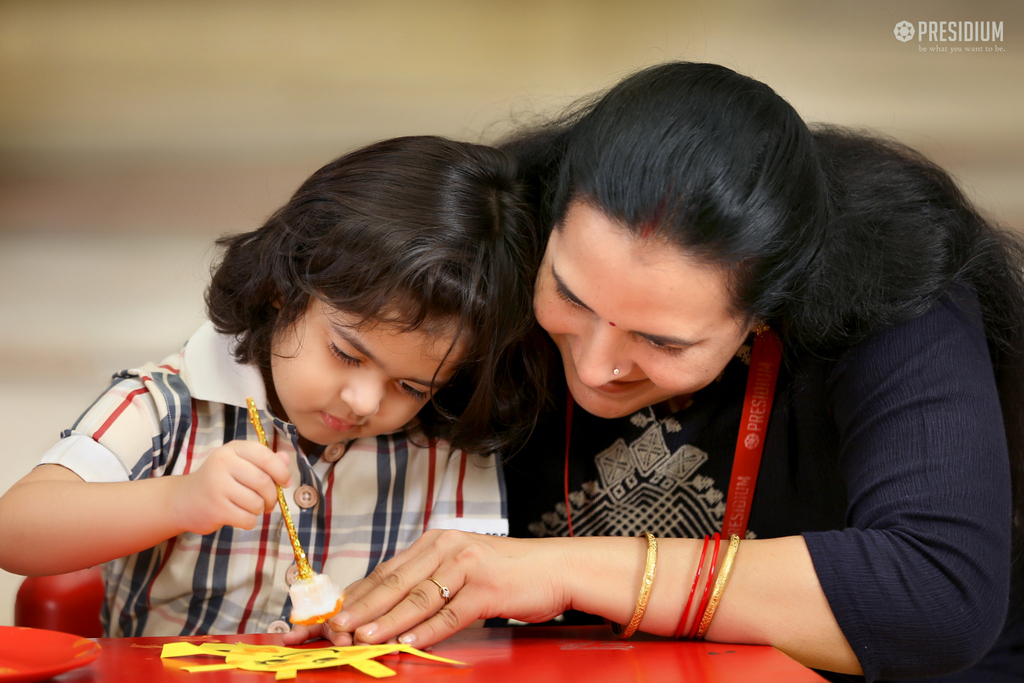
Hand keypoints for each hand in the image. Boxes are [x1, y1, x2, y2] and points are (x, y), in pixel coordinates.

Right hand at [171, 440, 290, 534]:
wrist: (183, 500)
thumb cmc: (218, 481)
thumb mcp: (239, 464)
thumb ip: (265, 461)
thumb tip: (288, 460)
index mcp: (233, 449)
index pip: (266, 457)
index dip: (281, 472)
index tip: (285, 482)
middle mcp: (223, 464)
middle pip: (264, 482)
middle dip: (273, 496)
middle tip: (270, 502)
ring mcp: (218, 486)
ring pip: (257, 503)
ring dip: (260, 510)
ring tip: (251, 508)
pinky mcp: (216, 509)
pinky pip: (247, 519)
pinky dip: (250, 521)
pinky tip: (241, 517)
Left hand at [310, 530, 573, 648]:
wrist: (555, 568)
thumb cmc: (507, 571)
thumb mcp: (460, 567)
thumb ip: (425, 583)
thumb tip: (383, 611)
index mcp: (435, 541)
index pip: (385, 571)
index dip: (355, 596)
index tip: (329, 616)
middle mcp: (447, 547)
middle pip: (393, 582)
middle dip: (359, 609)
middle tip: (332, 629)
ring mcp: (467, 566)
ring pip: (416, 598)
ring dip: (385, 620)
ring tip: (359, 636)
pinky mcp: (486, 588)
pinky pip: (450, 614)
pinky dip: (426, 630)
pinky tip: (408, 642)